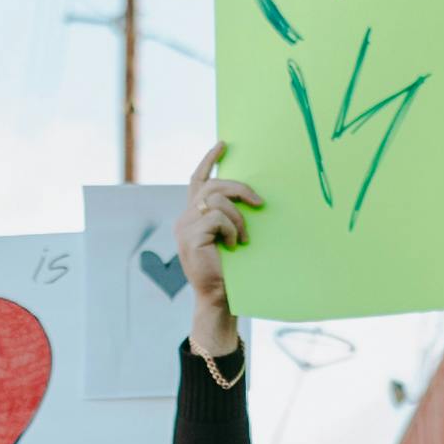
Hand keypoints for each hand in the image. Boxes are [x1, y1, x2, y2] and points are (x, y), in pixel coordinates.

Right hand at [169, 147, 257, 358]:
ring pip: (216, 200)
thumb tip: (249, 195)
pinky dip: (231, 229)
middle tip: (259, 202)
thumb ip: (227, 216)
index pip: (197, 180)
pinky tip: (234, 246)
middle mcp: (184, 218)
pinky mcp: (190, 236)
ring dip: (238, 217)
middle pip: (212, 185)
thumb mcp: (228, 236)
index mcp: (192, 216)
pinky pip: (217, 218)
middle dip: (239, 188)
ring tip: (243, 238)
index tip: (222, 145)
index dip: (208, 161)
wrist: (218, 298)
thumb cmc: (229, 271)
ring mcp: (185, 227)